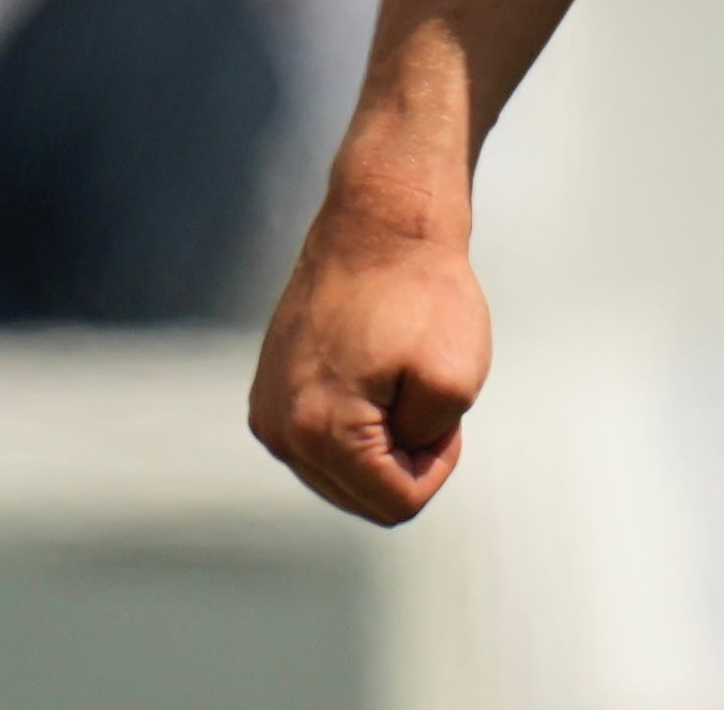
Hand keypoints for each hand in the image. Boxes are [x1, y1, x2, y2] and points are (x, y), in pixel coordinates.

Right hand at [248, 169, 491, 525]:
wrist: (381, 221)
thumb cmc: (424, 292)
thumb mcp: (456, 380)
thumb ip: (425, 445)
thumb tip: (394, 459)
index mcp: (320, 434)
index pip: (395, 503)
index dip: (438, 464)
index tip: (448, 410)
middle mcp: (279, 431)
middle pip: (362, 495)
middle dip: (407, 457)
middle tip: (426, 392)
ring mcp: (267, 410)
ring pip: (341, 470)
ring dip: (383, 440)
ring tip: (402, 377)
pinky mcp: (270, 388)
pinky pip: (322, 436)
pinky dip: (359, 420)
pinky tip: (377, 372)